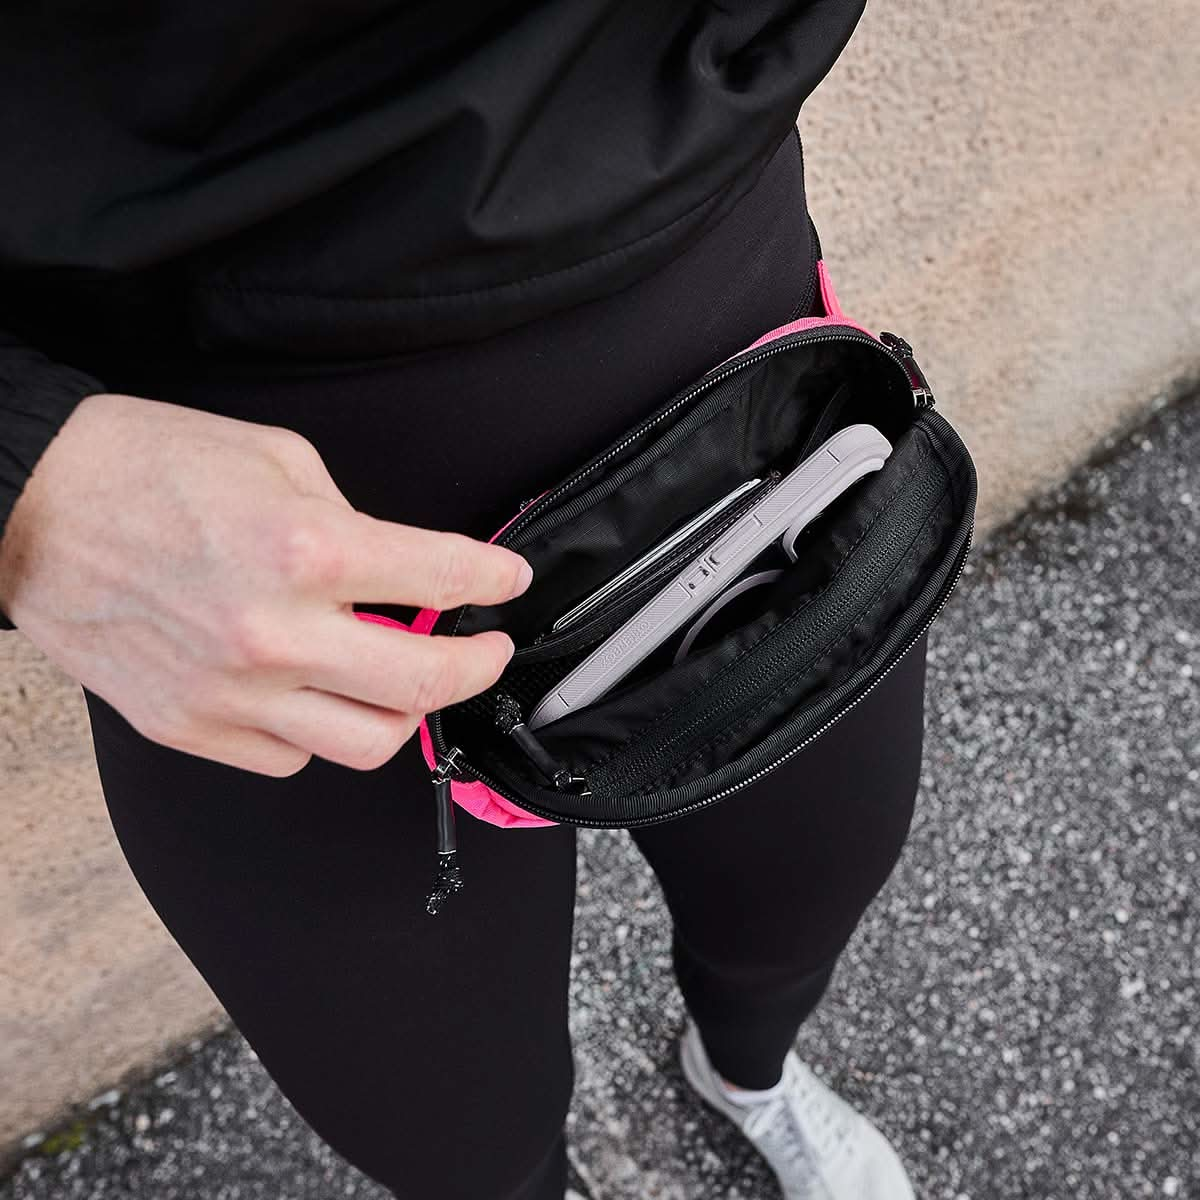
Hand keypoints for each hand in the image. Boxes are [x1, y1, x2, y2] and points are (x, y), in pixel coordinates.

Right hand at [0, 392, 531, 776]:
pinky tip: (318, 693)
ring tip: (408, 681)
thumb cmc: (142, 468)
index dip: (493, 579)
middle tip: (488, 651)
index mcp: (305, 548)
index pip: (442, 577)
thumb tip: (395, 568)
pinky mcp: (190, 726)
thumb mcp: (274, 458)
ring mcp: (232, 691)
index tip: (507, 581)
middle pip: (425, 684)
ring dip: (406, 713)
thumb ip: (350, 519)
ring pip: (366, 743)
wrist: (27, 509)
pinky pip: (292, 757)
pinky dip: (323, 730)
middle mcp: (275, 631)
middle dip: (479, 667)